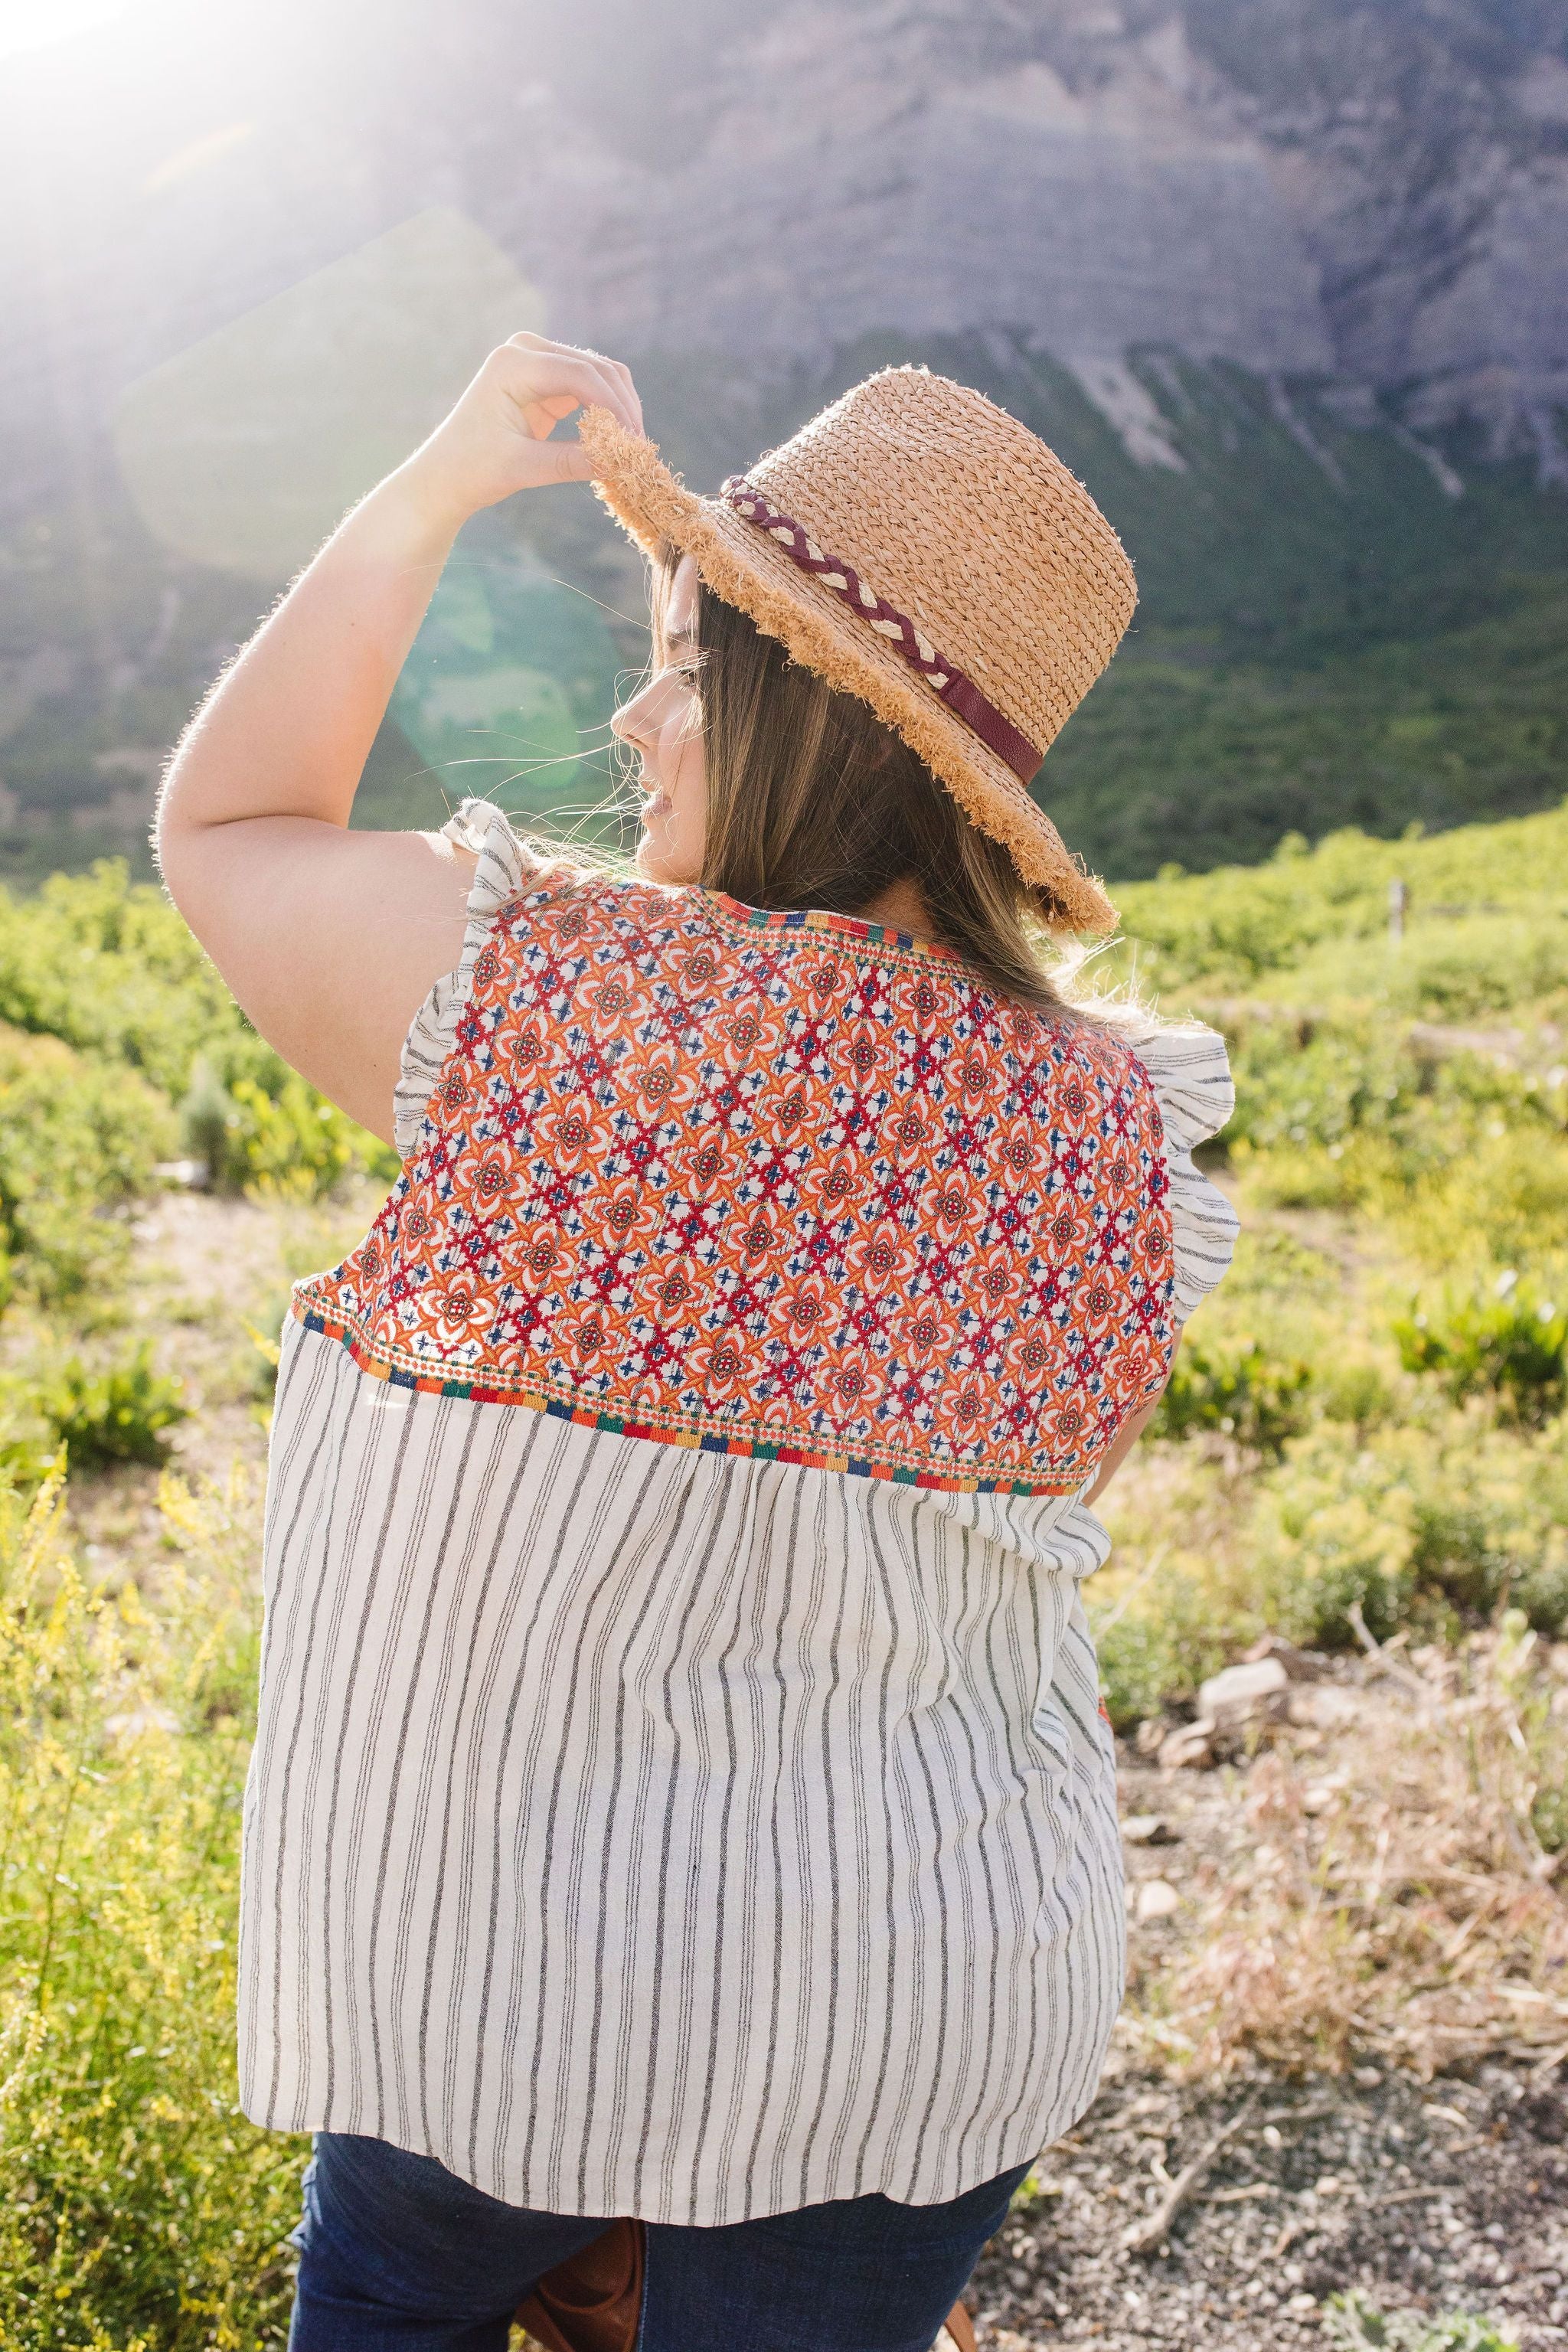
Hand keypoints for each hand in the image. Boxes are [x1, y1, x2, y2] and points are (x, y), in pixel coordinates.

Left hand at [399, 331, 643, 525]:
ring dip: (619, 406)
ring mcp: (536, 360)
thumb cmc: (474, 469)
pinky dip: (607, 410)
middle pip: (595, 367)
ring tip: (631, 446)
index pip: (579, 374)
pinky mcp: (545, 378)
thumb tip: (618, 463)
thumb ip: (569, 462)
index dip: (613, 406)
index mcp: (513, 363)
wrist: (446, 474)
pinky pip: (589, 387)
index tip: (633, 443)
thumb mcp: (522, 468)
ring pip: (598, 373)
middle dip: (622, 406)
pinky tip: (616, 439)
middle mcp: (526, 351)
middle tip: (639, 447)